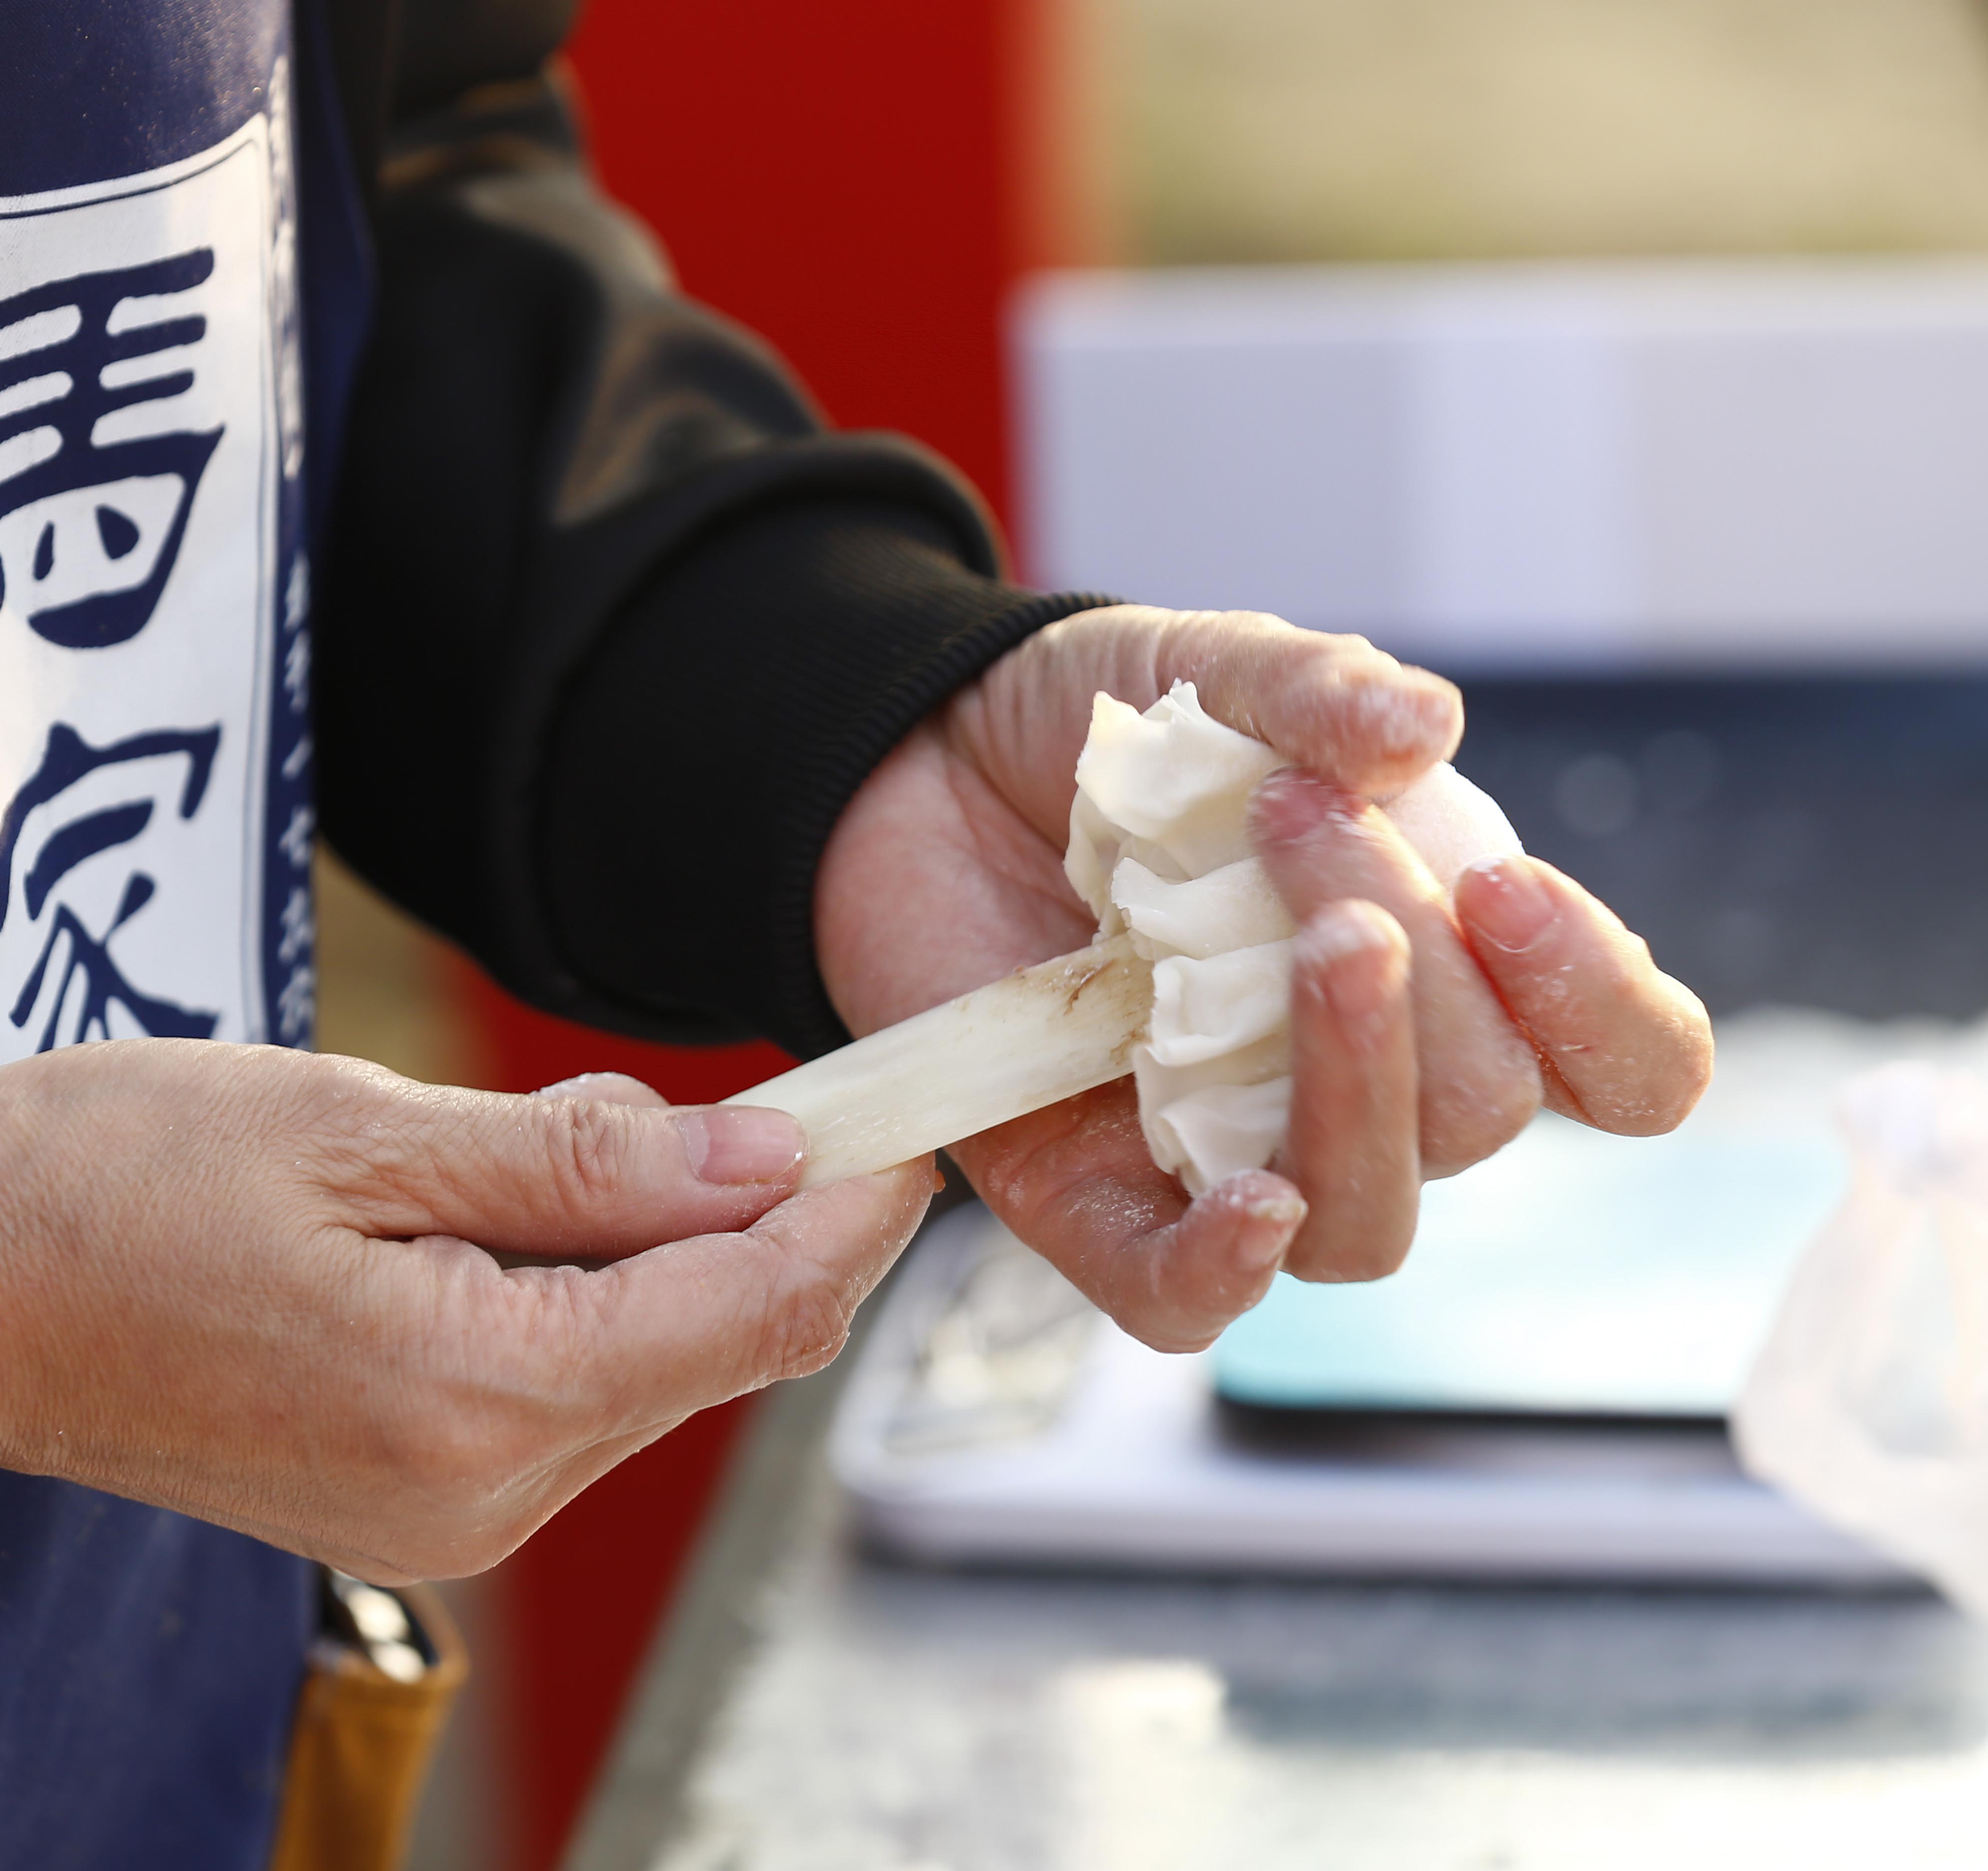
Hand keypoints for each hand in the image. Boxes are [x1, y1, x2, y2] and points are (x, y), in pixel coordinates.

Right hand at [0, 1042, 927, 1595]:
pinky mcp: (398, 1507)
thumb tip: (757, 1152)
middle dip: (786, 1226)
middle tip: (821, 1093)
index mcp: (471, 1393)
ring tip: (673, 1137)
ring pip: (648, 1380)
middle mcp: (475, 1494)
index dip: (850, 1204)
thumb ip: (570, 1159)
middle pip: (717, 1356)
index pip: (749, 1307)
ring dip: (689, 1263)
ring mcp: (436, 1519)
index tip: (905, 1105)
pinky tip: (559, 1215)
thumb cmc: (97, 1179)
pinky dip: (602, 1306)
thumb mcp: (346, 1122)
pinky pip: (564, 1401)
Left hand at [810, 605, 1712, 1351]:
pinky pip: (1184, 1302)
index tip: (1508, 887)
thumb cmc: (1091, 732)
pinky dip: (1227, 1267)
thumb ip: (1313, 689)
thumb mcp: (1207, 671)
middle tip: (1298, 820)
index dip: (1604, 1004)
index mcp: (1440, 974)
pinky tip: (1252, 1201)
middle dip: (1423, 973)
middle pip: (1479, 1117)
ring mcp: (1224, 1156)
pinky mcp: (1086, 1199)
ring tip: (1308, 946)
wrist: (909, 760)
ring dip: (1358, 1087)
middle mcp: (1355, 1087)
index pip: (1619, 1064)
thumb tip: (1423, 729)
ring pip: (1362, 1220)